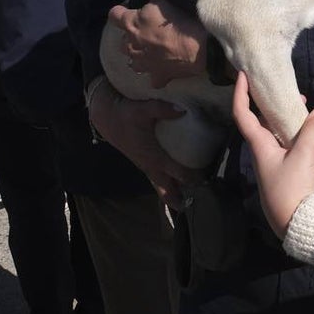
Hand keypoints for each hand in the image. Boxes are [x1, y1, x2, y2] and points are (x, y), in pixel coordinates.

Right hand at [87, 78, 197, 207]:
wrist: (106, 117)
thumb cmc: (125, 114)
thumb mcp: (144, 109)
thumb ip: (163, 109)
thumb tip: (183, 110)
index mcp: (154, 157)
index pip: (178, 173)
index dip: (193, 178)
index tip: (208, 181)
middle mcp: (150, 165)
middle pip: (167, 190)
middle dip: (180, 199)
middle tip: (196, 205)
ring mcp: (145, 165)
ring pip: (161, 187)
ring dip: (173, 195)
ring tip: (187, 202)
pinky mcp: (142, 162)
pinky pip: (156, 179)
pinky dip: (166, 186)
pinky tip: (174, 185)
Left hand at [108, 0, 207, 87]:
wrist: (197, 48)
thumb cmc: (179, 21)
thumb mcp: (163, 1)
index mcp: (130, 24)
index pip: (114, 15)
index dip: (120, 12)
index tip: (128, 11)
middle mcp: (131, 45)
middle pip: (122, 40)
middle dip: (131, 36)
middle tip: (146, 31)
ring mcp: (142, 63)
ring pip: (132, 61)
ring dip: (139, 55)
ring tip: (152, 50)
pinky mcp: (156, 76)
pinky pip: (151, 77)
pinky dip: (155, 73)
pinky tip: (163, 68)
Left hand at [232, 73, 313, 239]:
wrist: (297, 224)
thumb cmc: (292, 187)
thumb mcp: (304, 155)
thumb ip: (311, 130)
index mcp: (259, 144)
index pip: (243, 113)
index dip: (241, 93)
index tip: (243, 75)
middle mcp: (264, 151)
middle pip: (270, 122)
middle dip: (286, 109)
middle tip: (302, 99)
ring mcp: (276, 162)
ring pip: (287, 136)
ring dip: (305, 127)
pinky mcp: (288, 172)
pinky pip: (297, 149)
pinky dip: (310, 142)